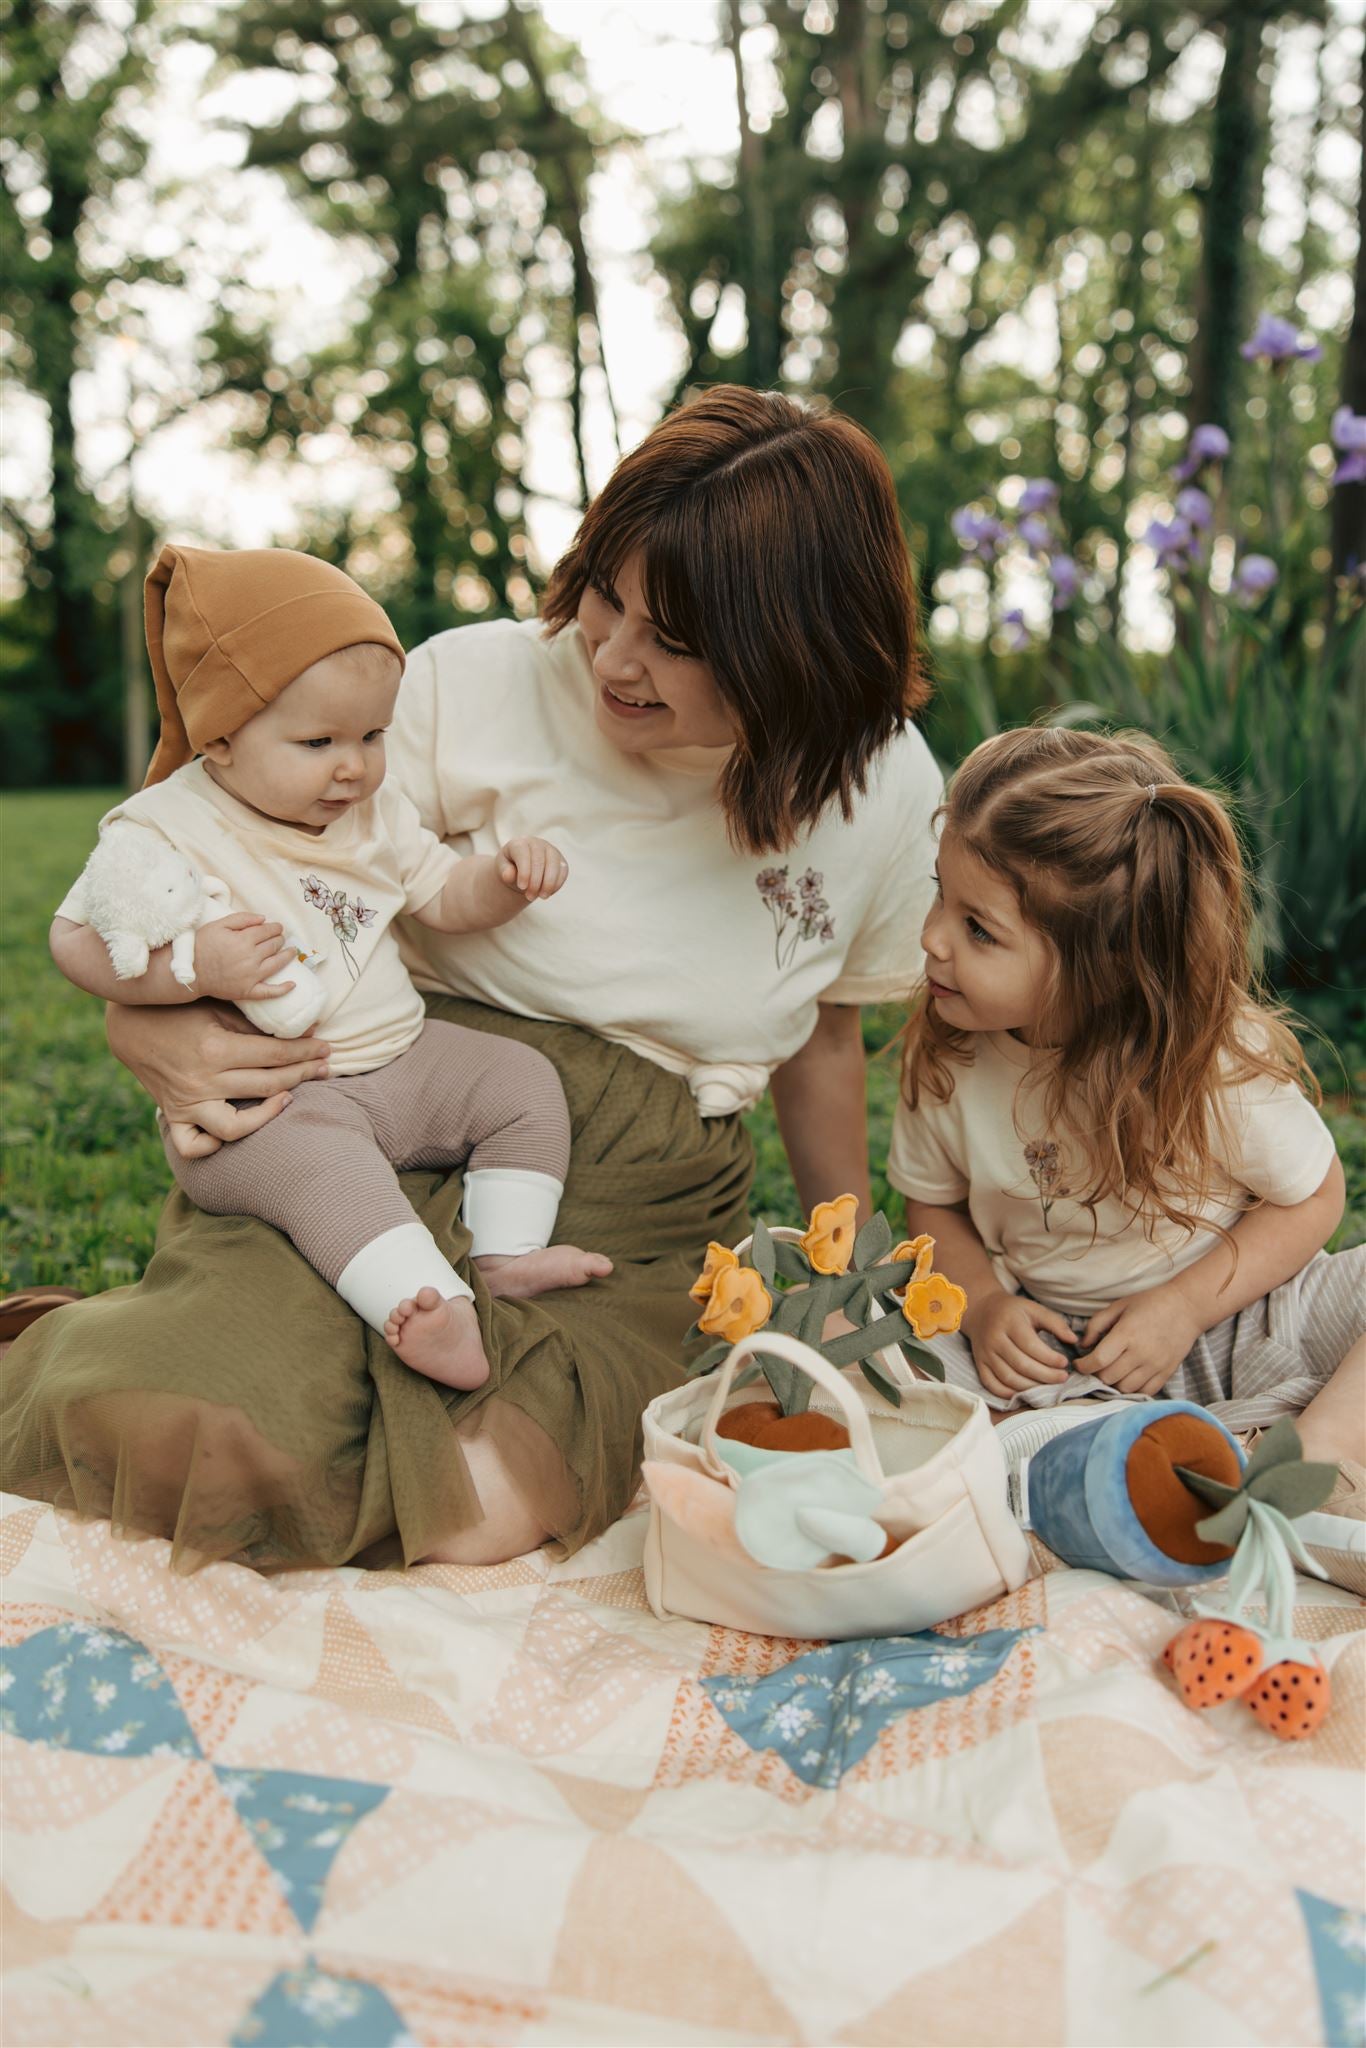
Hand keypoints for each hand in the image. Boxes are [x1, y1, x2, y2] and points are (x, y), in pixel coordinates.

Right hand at [107, 1001, 329, 1147]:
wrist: (129, 1025)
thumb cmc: (180, 1010)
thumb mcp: (219, 1006)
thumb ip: (257, 1022)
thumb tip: (304, 1030)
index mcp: (216, 1050)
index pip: (275, 1055)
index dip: (306, 1052)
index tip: (326, 1048)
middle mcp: (203, 1082)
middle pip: (268, 1086)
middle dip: (303, 1075)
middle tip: (324, 1067)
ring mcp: (187, 1104)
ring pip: (237, 1127)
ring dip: (269, 1115)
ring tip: (288, 1098)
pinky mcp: (174, 1115)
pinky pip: (194, 1146)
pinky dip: (214, 1145)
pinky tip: (236, 1129)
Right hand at [193, 914, 297, 1000]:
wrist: (190, 972)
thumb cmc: (202, 945)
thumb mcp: (218, 925)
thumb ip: (242, 918)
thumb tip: (264, 919)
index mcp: (244, 940)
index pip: (268, 931)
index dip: (275, 928)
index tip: (278, 927)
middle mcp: (251, 958)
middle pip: (274, 945)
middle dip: (279, 939)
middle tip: (280, 938)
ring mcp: (251, 976)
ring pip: (277, 964)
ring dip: (287, 956)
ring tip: (292, 952)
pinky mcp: (248, 991)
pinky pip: (269, 992)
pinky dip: (283, 989)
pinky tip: (293, 985)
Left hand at [498, 837, 567, 901]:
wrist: (520, 870)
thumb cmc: (509, 869)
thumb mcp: (502, 870)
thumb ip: (505, 872)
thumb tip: (509, 875)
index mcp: (519, 843)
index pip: (523, 853)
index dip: (524, 871)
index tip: (522, 887)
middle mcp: (537, 843)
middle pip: (539, 860)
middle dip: (535, 881)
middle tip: (529, 897)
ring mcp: (551, 850)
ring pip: (554, 864)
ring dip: (549, 883)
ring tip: (541, 897)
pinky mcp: (560, 860)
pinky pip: (563, 871)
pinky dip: (557, 884)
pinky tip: (548, 893)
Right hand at [961, 1289, 1076, 1400]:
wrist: (982, 1310)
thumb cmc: (1013, 1311)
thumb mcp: (1034, 1309)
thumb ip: (1055, 1323)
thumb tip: (1074, 1340)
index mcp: (1009, 1322)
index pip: (1031, 1346)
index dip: (1050, 1358)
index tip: (1065, 1363)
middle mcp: (994, 1339)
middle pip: (1021, 1365)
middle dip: (1045, 1376)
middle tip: (1062, 1378)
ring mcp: (985, 1354)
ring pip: (1008, 1378)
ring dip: (1031, 1387)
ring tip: (1048, 1386)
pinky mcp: (979, 1364)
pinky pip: (993, 1385)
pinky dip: (1009, 1393)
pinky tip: (1026, 1392)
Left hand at [1073, 1286, 1201, 1395]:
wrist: (1187, 1307)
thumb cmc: (1150, 1303)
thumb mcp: (1119, 1306)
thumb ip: (1096, 1324)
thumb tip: (1083, 1344)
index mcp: (1126, 1334)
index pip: (1098, 1361)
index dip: (1083, 1366)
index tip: (1079, 1364)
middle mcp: (1140, 1353)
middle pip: (1108, 1378)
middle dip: (1095, 1375)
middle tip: (1093, 1368)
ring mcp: (1155, 1365)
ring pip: (1125, 1389)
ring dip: (1113, 1384)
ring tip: (1110, 1373)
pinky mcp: (1167, 1373)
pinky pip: (1145, 1392)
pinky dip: (1133, 1390)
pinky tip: (1127, 1379)